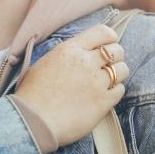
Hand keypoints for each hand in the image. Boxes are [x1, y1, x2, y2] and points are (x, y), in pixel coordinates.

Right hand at [14, 24, 128, 147]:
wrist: (32, 121)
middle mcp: (86, 62)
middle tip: (106, 67)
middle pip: (117, 50)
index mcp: (70, 49)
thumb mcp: (45, 62)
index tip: (107, 45)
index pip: (103, 32)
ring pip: (122, 70)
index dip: (109, 38)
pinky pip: (120, 90)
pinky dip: (114, 92)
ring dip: (117, 75)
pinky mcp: (103, 102)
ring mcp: (96, 82)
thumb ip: (66, 55)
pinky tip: (103, 96)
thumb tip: (81, 53)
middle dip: (115, 57)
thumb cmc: (32, 94)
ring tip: (106, 82)